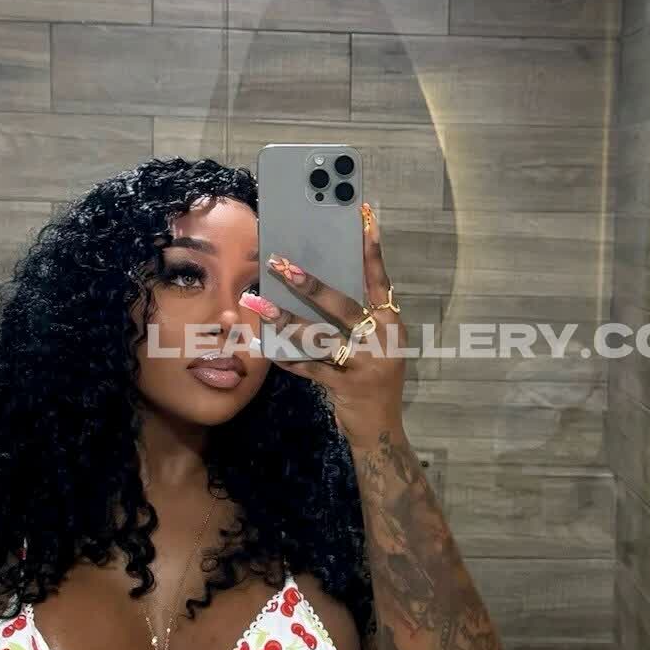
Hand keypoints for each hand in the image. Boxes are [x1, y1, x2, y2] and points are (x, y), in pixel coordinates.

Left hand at [245, 201, 406, 444]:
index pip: (380, 281)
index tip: (364, 220)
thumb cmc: (374, 378)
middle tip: (280, 263)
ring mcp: (364, 364)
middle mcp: (381, 341)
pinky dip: (285, 356)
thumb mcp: (377, 344)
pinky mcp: (344, 386)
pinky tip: (263, 345)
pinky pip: (307, 367)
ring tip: (257, 304)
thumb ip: (360, 318)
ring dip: (285, 319)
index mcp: (392, 324)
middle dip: (310, 283)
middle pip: (343, 305)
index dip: (371, 252)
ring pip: (319, 336)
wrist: (381, 429)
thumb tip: (319, 283)